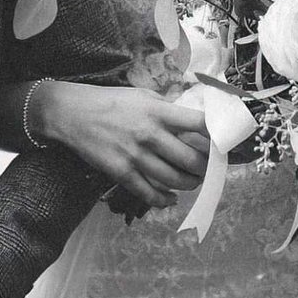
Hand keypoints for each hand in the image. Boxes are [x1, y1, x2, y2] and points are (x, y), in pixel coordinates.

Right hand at [34, 83, 209, 208]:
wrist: (73, 114)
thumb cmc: (111, 102)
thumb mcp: (143, 97)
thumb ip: (167, 110)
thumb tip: (193, 123)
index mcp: (158, 112)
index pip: (199, 124)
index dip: (217, 135)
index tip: (224, 142)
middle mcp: (150, 134)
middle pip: (191, 158)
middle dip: (206, 167)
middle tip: (210, 168)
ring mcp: (135, 156)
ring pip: (174, 180)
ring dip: (190, 184)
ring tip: (194, 181)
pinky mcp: (121, 173)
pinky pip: (149, 194)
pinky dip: (165, 200)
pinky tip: (171, 199)